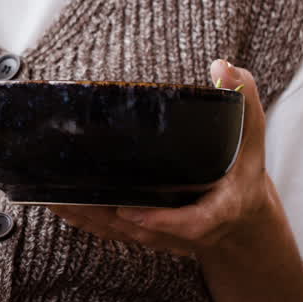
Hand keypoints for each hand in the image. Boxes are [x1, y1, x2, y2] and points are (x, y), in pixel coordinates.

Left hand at [50, 59, 275, 258]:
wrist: (243, 220)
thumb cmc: (243, 172)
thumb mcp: (251, 135)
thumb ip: (242, 98)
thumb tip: (222, 66)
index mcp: (220, 209)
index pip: (192, 223)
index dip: (162, 221)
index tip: (131, 211)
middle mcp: (187, 230)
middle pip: (140, 230)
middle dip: (102, 215)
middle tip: (67, 196)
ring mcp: (164, 235)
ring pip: (120, 232)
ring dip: (85, 217)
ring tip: (51, 197)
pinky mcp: (146, 234)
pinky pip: (112, 231)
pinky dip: (86, 220)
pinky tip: (59, 205)